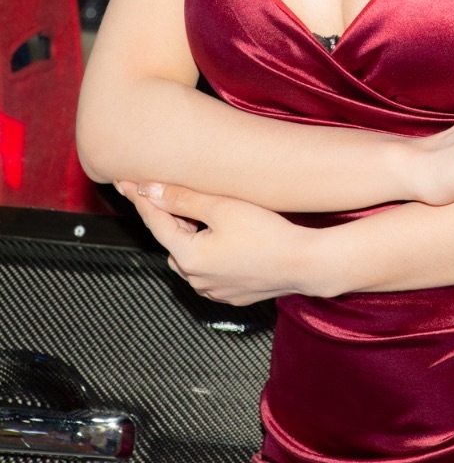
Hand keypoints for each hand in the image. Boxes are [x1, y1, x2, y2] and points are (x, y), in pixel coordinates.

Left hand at [116, 181, 316, 304]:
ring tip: (204, 212)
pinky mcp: (229, 294)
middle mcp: (195, 279)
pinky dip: (208, 252)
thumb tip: (150, 189)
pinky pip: (207, 270)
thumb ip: (182, 198)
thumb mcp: (221, 207)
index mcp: (188, 257)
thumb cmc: (268, 234)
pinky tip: (225, 236)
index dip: (141, 198)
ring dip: (190, 235)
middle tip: (170, 190)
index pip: (155, 222)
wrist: (304, 263)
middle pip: (171, 240)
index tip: (126, 182)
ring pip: (188, 256)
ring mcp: (212, 290)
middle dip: (169, 216)